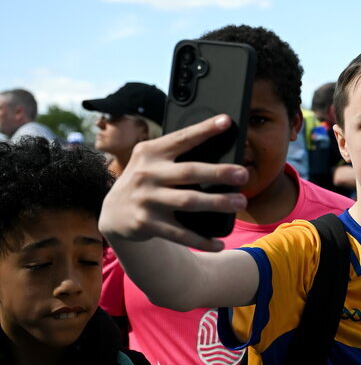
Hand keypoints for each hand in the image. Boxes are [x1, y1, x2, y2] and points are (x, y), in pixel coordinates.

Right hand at [98, 115, 247, 251]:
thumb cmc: (147, 181)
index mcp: (151, 152)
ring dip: (217, 203)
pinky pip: (179, 234)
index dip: (204, 129)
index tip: (227, 121)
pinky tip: (219, 243)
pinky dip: (201, 240)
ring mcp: (146, 199)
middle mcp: (147, 174)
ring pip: (188, 201)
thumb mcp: (152, 162)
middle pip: (189, 172)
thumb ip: (176, 156)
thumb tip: (221, 154)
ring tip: (240, 202)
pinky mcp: (146, 223)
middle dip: (219, 173)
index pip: (182, 138)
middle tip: (244, 174)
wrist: (113, 213)